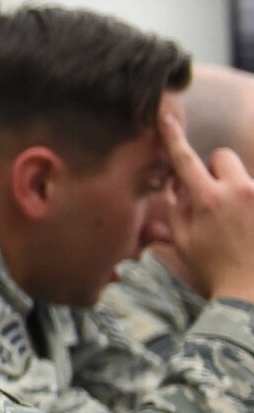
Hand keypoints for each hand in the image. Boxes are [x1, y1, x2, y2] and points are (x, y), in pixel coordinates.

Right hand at [159, 107, 253, 302]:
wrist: (251, 295)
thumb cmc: (214, 271)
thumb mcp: (183, 242)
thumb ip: (177, 208)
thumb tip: (178, 186)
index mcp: (208, 199)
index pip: (185, 159)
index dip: (173, 137)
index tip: (166, 118)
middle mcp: (238, 191)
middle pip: (224, 157)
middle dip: (217, 170)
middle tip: (215, 196)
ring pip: (245, 176)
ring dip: (240, 191)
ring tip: (241, 222)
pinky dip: (252, 206)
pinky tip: (249, 228)